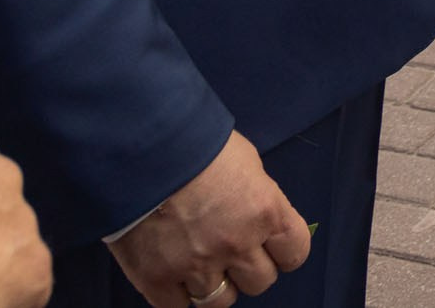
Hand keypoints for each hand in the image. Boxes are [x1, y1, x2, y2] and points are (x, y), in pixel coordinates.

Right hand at [107, 132, 308, 305]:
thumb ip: (258, 199)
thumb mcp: (246, 163)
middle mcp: (236, 244)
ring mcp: (197, 266)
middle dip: (248, 268)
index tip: (272, 247)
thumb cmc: (196, 144)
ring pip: (220, 301)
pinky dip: (177, 294)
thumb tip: (259, 219)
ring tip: (200, 263)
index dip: (283, 251)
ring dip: (214, 284)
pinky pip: (177, 306)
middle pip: (260, 282)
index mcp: (265, 212)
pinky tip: (173, 272)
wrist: (139, 148)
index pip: (295, 253)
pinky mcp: (157, 279)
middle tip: (230, 251)